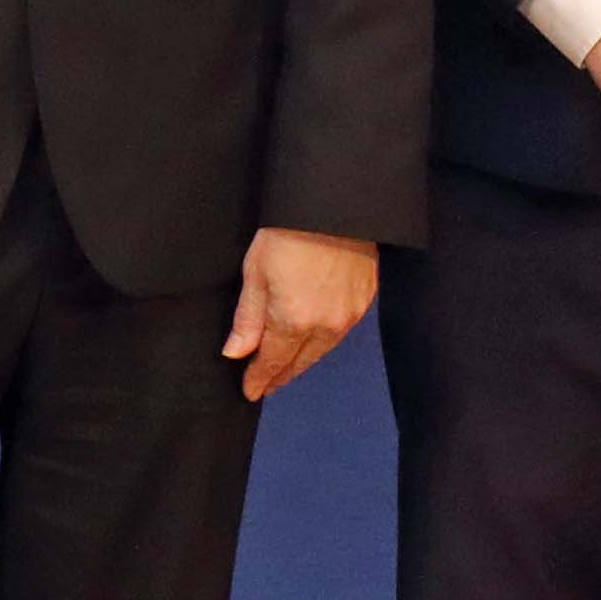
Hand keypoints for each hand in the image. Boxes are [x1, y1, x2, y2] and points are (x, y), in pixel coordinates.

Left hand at [223, 229, 377, 398]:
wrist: (335, 208)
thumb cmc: (288, 233)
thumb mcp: (255, 273)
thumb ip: (247, 319)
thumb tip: (236, 354)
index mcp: (294, 321)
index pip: (273, 361)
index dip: (260, 378)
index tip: (251, 391)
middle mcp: (326, 326)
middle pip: (300, 361)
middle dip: (280, 375)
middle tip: (266, 386)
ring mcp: (349, 315)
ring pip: (321, 350)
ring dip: (302, 361)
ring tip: (285, 369)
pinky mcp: (364, 301)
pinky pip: (339, 333)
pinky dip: (322, 342)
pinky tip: (313, 342)